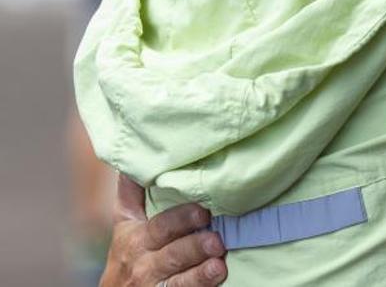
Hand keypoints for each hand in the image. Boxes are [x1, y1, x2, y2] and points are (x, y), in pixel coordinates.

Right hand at [100, 174, 226, 285]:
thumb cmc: (128, 253)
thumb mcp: (125, 224)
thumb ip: (131, 193)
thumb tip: (135, 154)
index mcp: (135, 235)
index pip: (158, 224)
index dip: (179, 217)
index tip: (201, 209)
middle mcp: (142, 259)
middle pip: (169, 247)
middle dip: (192, 238)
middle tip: (215, 232)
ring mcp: (152, 281)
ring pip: (176, 272)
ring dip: (198, 263)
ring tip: (218, 254)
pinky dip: (199, 282)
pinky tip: (217, 274)